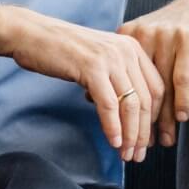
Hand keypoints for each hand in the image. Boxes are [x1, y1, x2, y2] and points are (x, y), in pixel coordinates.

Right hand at [0, 3, 160, 162]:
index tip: (150, 139)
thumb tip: (127, 112)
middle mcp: (126, 51)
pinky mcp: (92, 68)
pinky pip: (109, 104)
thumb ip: (116, 78)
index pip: (157, 87)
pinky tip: (113, 142)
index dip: (156, 118)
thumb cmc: (62, 50)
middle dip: (145, 132)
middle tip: (139, 154)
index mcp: (132, 47)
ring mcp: (110, 58)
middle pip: (147, 99)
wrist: (31, 34)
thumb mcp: (99, 60)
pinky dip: (113, 127)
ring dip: (130, 134)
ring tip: (126, 154)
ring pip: (131, 104)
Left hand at [117, 0, 188, 146]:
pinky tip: (182, 118)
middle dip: (141, 123)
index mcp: (129, 35)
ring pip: (161, 87)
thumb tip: (89, 97)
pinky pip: (183, 77)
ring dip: (163, 119)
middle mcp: (145, 35)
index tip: (124, 138)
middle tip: (142, 149)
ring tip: (165, 141)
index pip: (122, 82)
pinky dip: (182, 100)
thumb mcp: (147, 38)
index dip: (121, 114)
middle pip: (141, 89)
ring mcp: (167, 36)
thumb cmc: (177, 26)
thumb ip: (125, 64)